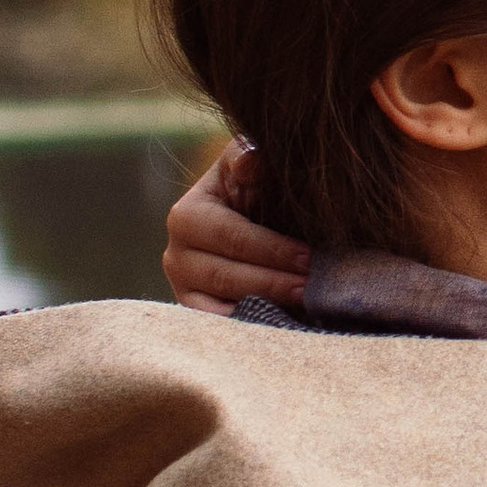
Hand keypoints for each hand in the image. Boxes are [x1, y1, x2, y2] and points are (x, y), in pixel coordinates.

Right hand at [162, 144, 308, 314]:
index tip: (309, 257)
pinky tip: (280, 325)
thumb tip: (251, 160)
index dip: (272, 249)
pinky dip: (248, 328)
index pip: (232, 238)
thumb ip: (248, 157)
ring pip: (222, 307)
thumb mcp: (250, 165)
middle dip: (273, 282)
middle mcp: (175, 255)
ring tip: (302, 304)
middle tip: (311, 286)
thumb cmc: (256, 187)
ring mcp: (182, 288)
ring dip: (265, 307)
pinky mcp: (195, 313)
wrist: (252, 216)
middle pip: (227, 276)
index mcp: (187, 216)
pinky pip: (219, 329)